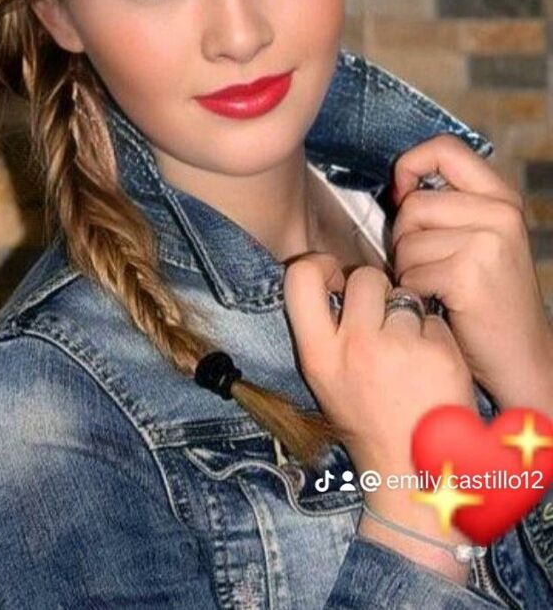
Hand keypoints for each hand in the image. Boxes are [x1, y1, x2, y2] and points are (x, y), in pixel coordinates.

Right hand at [283, 255, 476, 476]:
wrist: (415, 472)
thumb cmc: (368, 421)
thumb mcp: (326, 380)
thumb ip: (327, 331)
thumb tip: (340, 279)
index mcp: (318, 356)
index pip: (299, 278)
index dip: (318, 265)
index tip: (334, 277)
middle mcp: (354, 348)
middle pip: (365, 276)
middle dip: (378, 290)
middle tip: (383, 320)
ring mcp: (398, 349)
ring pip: (405, 295)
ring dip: (409, 316)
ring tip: (409, 353)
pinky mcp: (437, 352)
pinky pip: (434, 319)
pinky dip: (435, 337)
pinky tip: (432, 367)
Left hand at [390, 133, 552, 414]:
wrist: (522, 357)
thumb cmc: (487, 301)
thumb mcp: (479, 240)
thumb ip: (447, 207)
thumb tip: (397, 188)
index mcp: (501, 197)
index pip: (444, 148)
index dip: (410, 165)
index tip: (401, 194)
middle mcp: (500, 212)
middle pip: (413, 203)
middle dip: (404, 238)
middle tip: (428, 266)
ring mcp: (488, 241)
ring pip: (406, 239)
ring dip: (407, 269)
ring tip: (436, 286)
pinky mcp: (469, 273)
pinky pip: (410, 272)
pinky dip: (413, 292)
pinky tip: (438, 304)